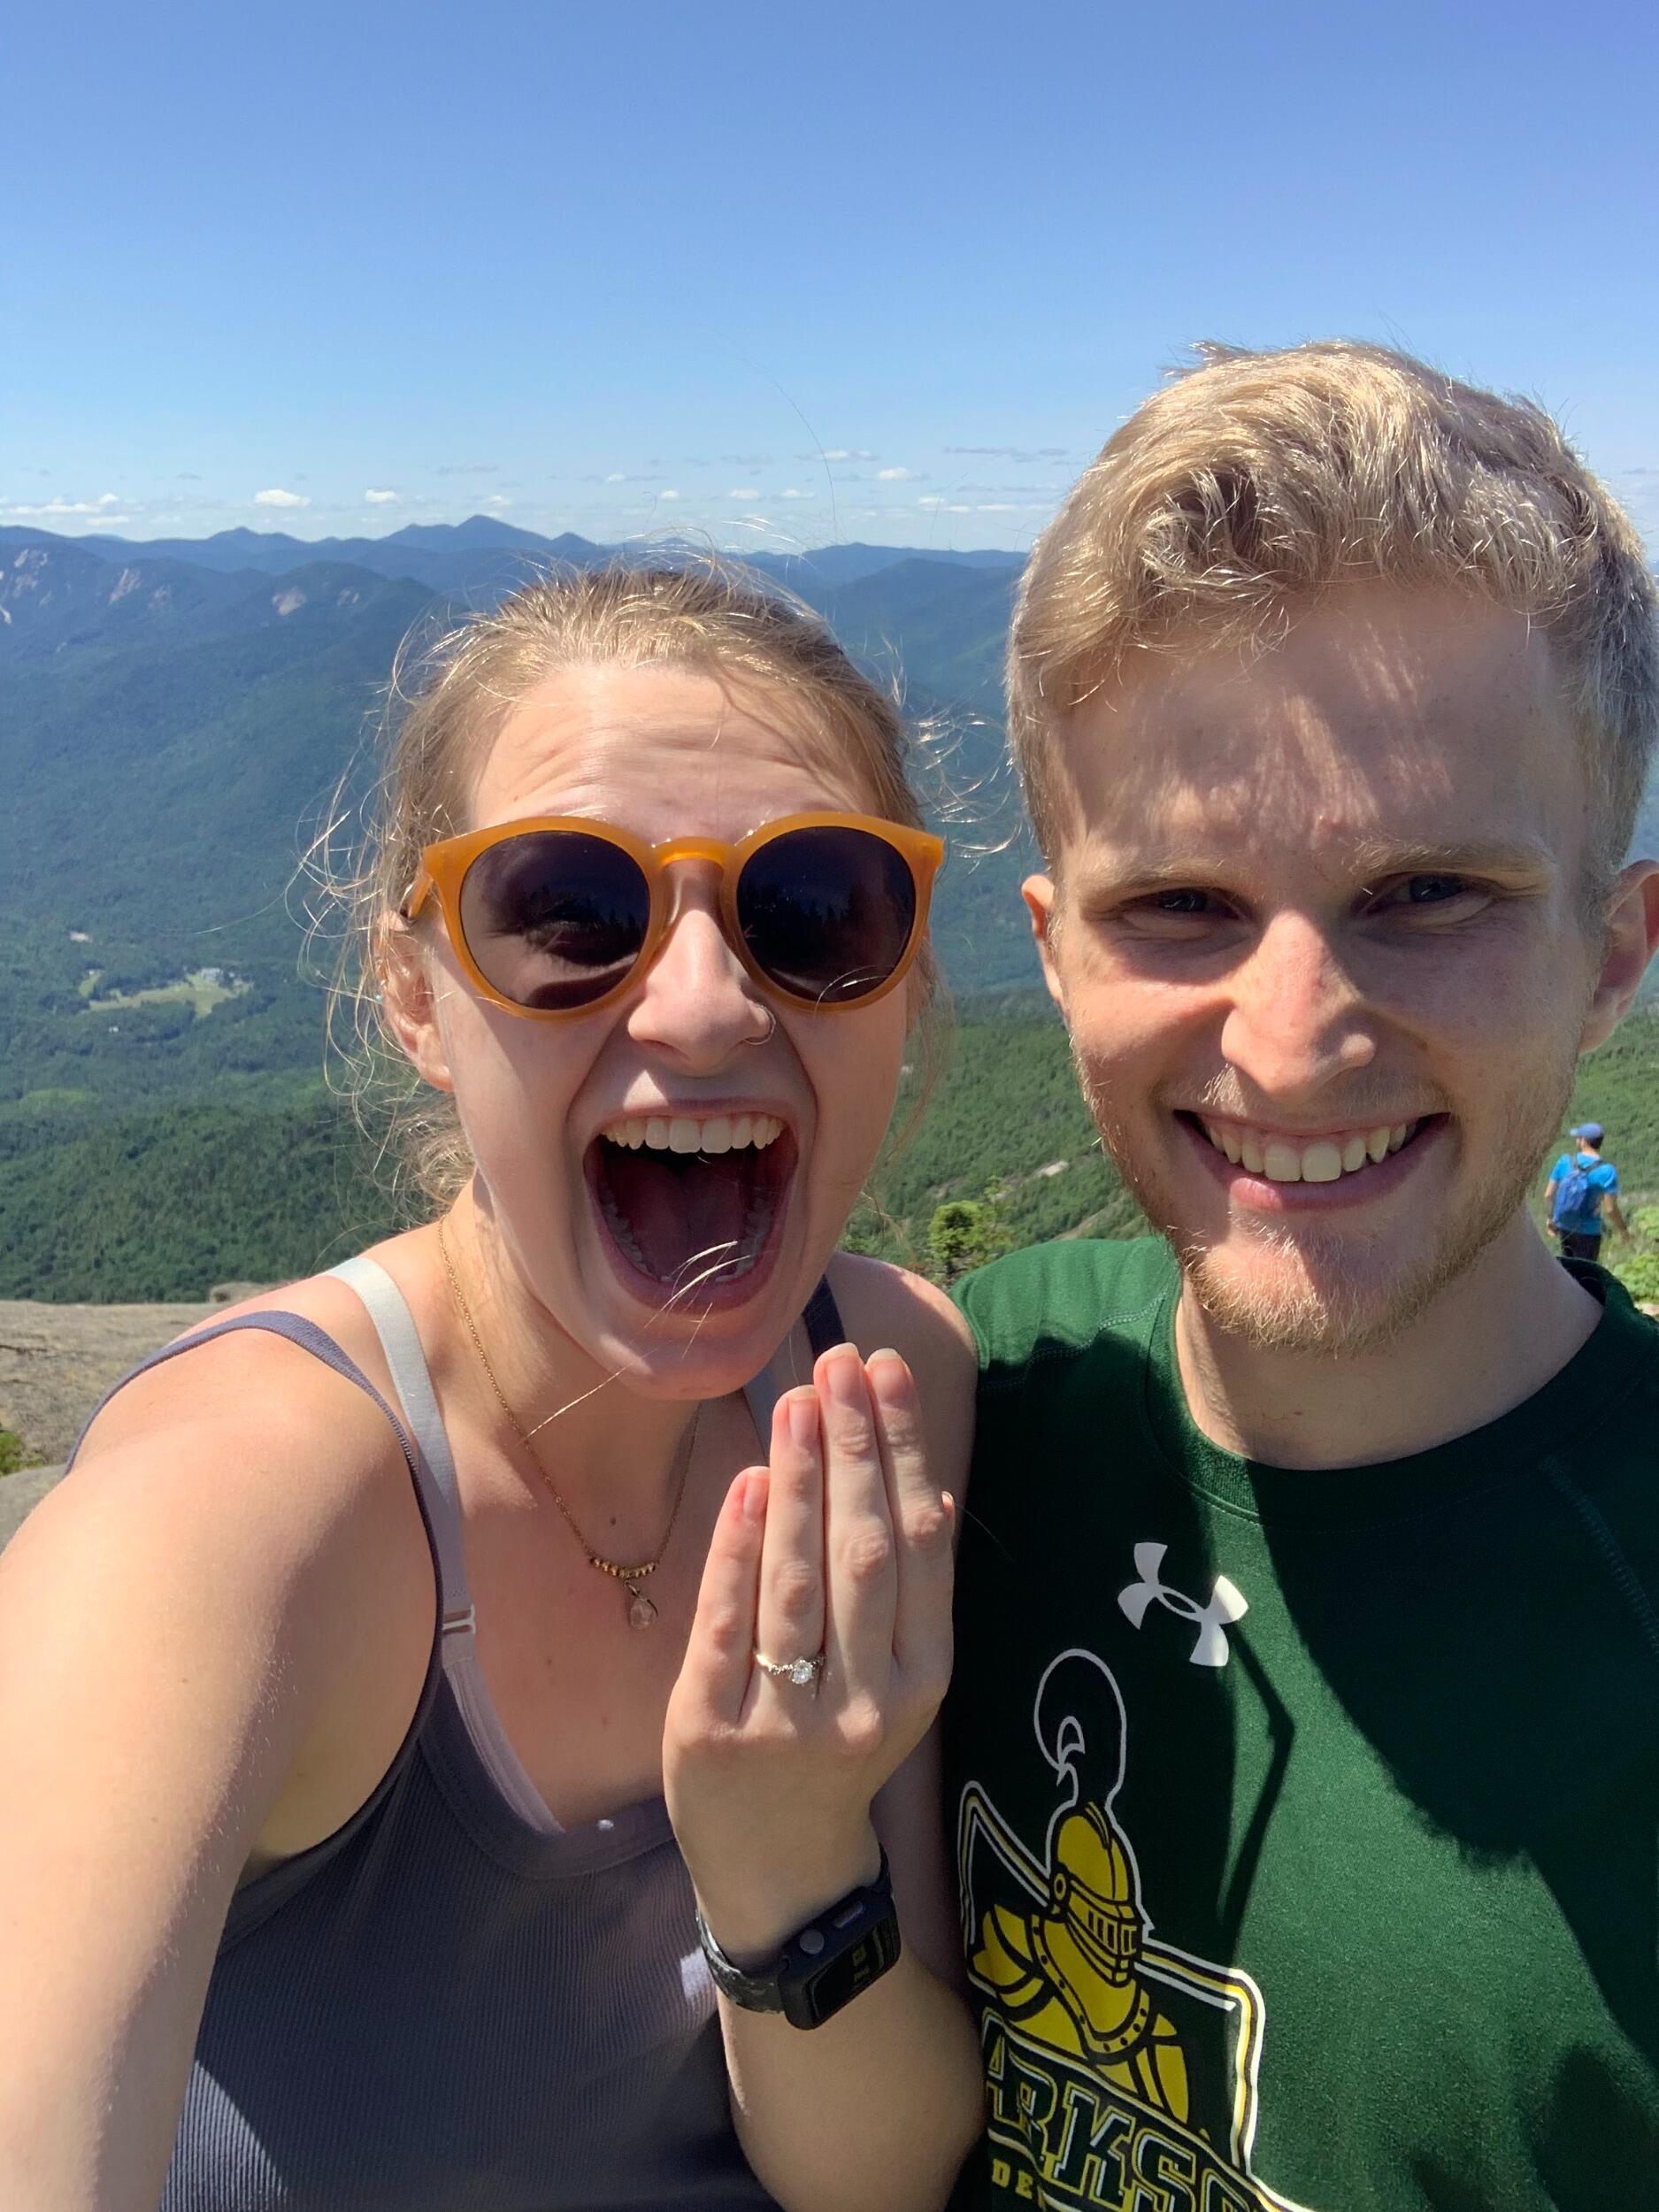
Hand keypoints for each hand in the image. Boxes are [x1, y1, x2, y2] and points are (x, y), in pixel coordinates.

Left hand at [662, 1345, 954, 1966]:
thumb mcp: (894, 1680)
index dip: (906, 1454)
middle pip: (863, 1552)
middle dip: (855, 1448)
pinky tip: (749, 1481)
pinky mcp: (712, 1729)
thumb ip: (904, 1593)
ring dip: (801, 1480)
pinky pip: (727, 1622)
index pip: (920, 1547)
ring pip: (799, 1581)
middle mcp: (864, 1700)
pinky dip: (740, 1546)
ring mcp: (788, 1719)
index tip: (890, 1375)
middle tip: (842, 1363)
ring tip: (798, 1399)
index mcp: (920, 1679)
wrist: (781, 1872)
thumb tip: (922, 1483)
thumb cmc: (836, 1748)